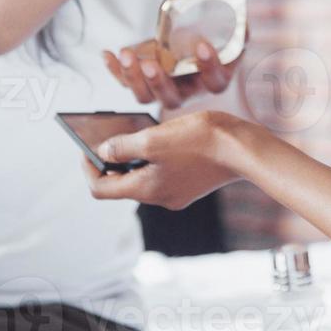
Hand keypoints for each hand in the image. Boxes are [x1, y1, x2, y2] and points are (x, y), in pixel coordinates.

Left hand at [81, 109, 246, 209]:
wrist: (245, 150)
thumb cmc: (201, 141)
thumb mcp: (154, 138)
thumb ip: (123, 147)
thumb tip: (102, 152)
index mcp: (145, 189)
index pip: (101, 188)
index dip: (88, 168)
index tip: (86, 147)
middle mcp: (158, 197)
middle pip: (121, 184)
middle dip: (111, 161)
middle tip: (110, 136)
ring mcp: (176, 193)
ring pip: (143, 177)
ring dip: (134, 158)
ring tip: (136, 133)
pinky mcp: (190, 185)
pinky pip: (162, 174)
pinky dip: (154, 159)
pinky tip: (163, 139)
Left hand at [102, 37, 237, 110]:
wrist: (193, 35)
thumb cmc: (213, 34)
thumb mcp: (231, 31)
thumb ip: (238, 28)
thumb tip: (243, 19)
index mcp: (212, 80)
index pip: (214, 82)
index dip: (209, 66)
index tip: (202, 45)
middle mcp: (187, 91)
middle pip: (171, 99)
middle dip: (158, 82)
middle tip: (149, 64)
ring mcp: (162, 89)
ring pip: (145, 96)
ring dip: (132, 78)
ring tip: (126, 55)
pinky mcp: (142, 82)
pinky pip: (126, 81)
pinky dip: (114, 69)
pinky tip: (106, 54)